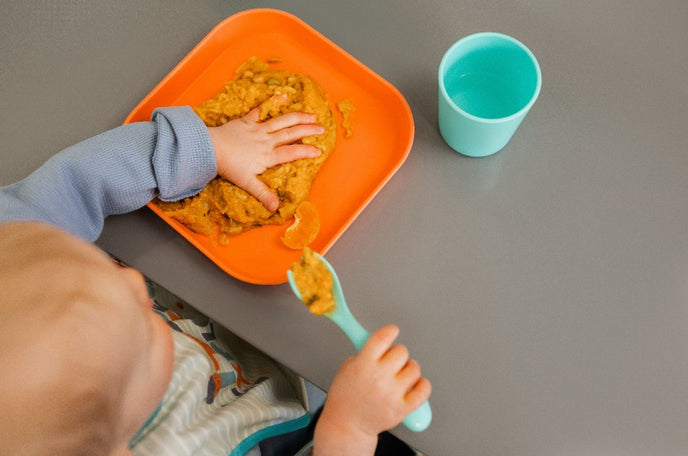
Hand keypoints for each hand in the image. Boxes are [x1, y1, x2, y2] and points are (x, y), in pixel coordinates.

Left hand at [207, 108, 323, 210]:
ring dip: (297, 117)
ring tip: (311, 115)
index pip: (292, 152)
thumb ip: (263, 194)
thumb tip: (276, 208)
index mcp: (268, 155)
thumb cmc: (229, 166)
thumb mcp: (247, 183)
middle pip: (291, 133)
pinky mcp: (247, 121)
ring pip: (282, 121)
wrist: (210, 148)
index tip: (319, 151)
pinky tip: (279, 98)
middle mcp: (266, 140)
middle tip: (321, 128)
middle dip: (308, 130)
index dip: (307, 151)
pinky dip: (269, 105)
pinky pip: (260, 112)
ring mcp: (258, 129)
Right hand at [313, 325, 431, 455]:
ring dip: (409, 369)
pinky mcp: (402, 408)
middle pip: (401, 351)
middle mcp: (378, 378)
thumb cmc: (346, 397)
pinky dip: (423, 385)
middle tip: (391, 361)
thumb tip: (384, 340)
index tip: (392, 331)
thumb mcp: (348, 367)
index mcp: (363, 364)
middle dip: (397, 353)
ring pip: (414, 368)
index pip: (383, 337)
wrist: (346, 425)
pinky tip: (415, 385)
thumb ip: (366, 353)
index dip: (390, 331)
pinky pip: (423, 389)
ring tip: (400, 375)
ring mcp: (391, 394)